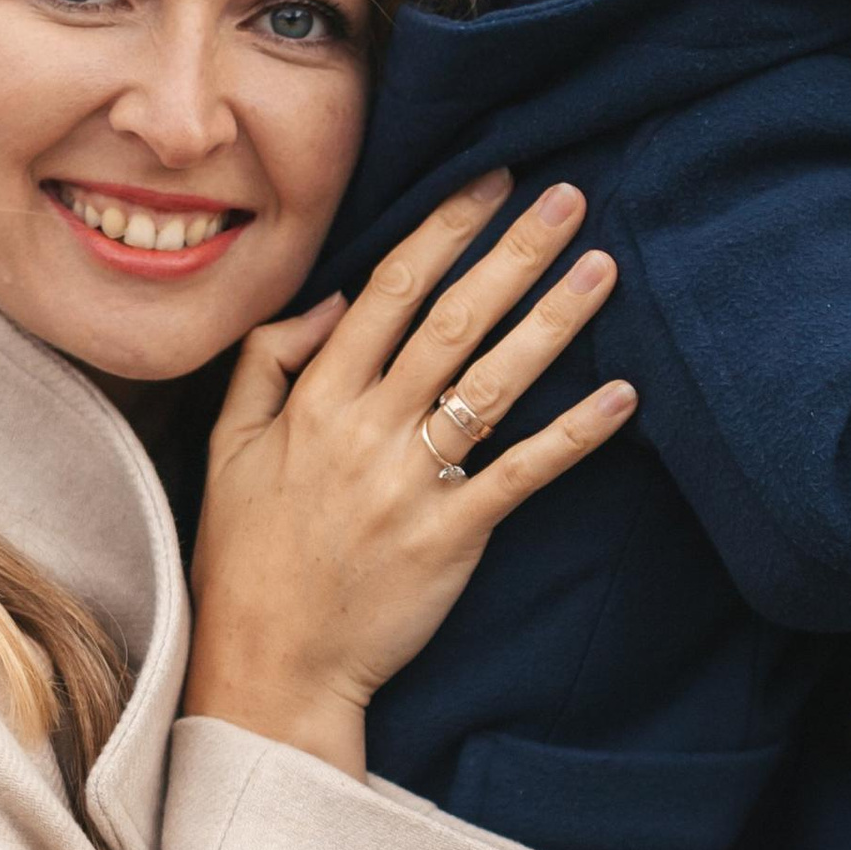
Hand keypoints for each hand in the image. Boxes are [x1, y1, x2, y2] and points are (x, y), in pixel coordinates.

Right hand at [184, 177, 633, 779]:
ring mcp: (411, 482)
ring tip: (602, 267)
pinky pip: (522, 473)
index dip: (444, 229)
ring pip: (493, 382)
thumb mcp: (228, 446)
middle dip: (513, 251)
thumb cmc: (248, 556)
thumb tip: (329, 300)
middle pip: (452, 320)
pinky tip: (622, 396)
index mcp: (315, 399)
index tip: (490, 183)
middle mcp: (367, 428)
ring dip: (553, 320)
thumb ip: (268, 363)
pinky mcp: (452, 536)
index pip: (389, 289)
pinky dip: (575, 434)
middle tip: (569, 196)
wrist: (270, 667)